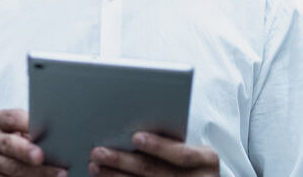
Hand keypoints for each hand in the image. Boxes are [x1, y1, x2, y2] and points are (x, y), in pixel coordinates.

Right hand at [0, 108, 67, 176]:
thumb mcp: (23, 128)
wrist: (1, 152)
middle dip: (27, 152)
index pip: (13, 119)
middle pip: (9, 145)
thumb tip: (54, 137)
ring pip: (11, 167)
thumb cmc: (19, 137)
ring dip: (35, 173)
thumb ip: (33, 128)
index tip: (42, 129)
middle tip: (42, 157)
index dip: (27, 124)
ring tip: (56, 174)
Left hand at [88, 132, 219, 175]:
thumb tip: (135, 130)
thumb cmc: (194, 162)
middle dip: (124, 161)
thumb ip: (173, 140)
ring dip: (115, 176)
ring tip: (96, 166)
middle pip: (155, 172)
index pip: (182, 154)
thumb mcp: (194, 150)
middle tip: (100, 152)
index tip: (136, 137)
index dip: (159, 146)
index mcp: (207, 160)